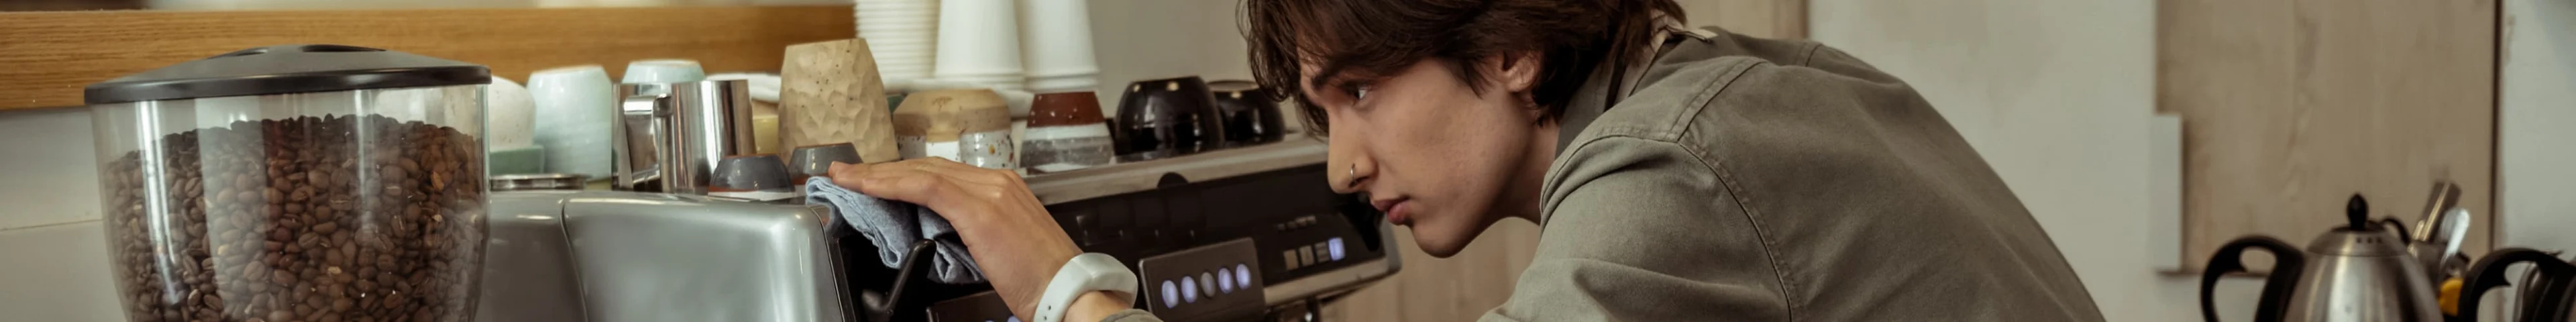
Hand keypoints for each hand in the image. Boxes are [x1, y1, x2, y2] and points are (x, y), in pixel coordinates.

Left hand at [828, 159, 1132, 320]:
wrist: (1069, 290)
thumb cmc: (1042, 279)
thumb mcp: (1002, 248)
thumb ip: (973, 233)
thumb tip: (939, 235)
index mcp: (1005, 188)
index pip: (943, 172)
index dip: (903, 174)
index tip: (873, 179)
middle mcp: (998, 180)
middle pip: (928, 166)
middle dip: (884, 169)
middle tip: (847, 172)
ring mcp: (991, 190)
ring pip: (922, 171)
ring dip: (879, 174)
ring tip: (847, 178)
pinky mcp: (981, 208)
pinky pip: (925, 186)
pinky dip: (891, 183)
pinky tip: (867, 186)